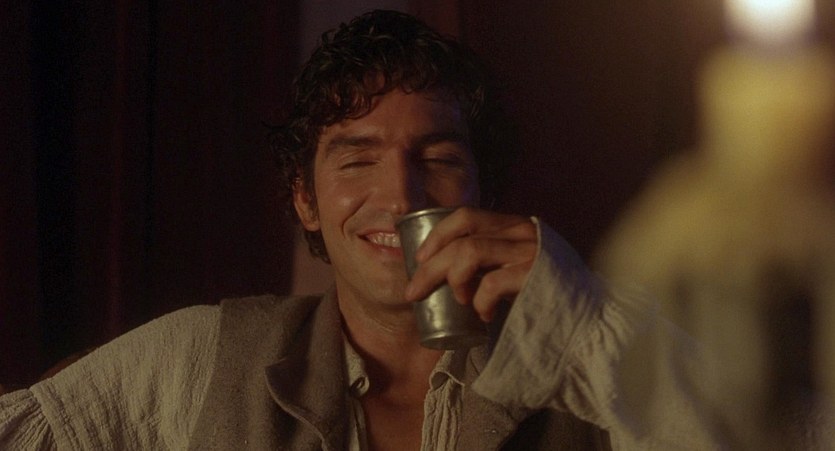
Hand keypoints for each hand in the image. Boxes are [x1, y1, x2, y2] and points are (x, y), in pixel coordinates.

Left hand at [403, 207, 537, 321]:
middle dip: (430, 266)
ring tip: (460, 299)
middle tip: (414, 291)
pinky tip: (485, 315)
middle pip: (461, 237)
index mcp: (515, 227)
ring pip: (470, 252)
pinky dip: (480, 301)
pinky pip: (491, 283)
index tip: (420, 259)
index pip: (466, 216)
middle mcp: (523, 232)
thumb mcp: (518, 266)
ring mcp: (531, 252)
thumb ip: (493, 260)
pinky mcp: (536, 276)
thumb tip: (444, 272)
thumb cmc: (549, 295)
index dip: (437, 235)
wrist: (593, 318)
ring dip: (454, 279)